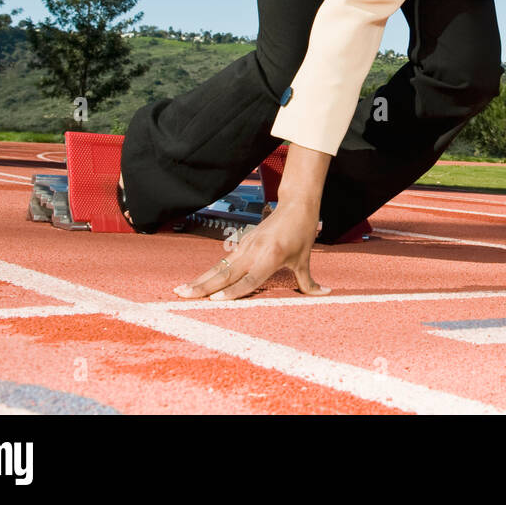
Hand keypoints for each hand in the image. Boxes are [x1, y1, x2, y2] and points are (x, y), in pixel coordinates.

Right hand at [173, 201, 330, 300]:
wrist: (296, 205)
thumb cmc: (302, 232)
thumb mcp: (305, 259)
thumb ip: (308, 282)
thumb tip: (325, 294)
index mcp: (271, 257)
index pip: (249, 280)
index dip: (233, 292)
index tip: (215, 301)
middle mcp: (254, 251)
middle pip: (225, 274)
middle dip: (203, 287)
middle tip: (182, 296)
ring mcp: (245, 246)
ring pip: (219, 268)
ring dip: (199, 280)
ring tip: (180, 291)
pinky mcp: (242, 244)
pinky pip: (223, 262)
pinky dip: (208, 273)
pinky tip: (195, 283)